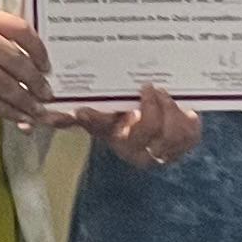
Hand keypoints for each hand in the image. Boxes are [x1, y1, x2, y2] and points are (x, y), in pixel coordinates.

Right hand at [0, 5, 49, 123]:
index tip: (46, 64)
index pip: (19, 28)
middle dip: (36, 81)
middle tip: (47, 94)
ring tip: (38, 112)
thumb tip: (22, 57)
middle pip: (16, 60)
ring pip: (5, 84)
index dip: (39, 49)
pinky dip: (7, 112)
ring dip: (26, 101)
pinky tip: (18, 119)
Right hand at [55, 80, 201, 167]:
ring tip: (164, 93)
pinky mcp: (185, 146)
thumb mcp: (99, 119)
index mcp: (125, 146)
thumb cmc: (116, 122)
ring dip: (173, 109)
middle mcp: (147, 155)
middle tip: (151, 86)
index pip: (138, 132)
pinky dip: (189, 119)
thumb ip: (79, 117)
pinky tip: (182, 107)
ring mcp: (168, 152)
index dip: (140, 112)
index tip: (141, 89)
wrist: (139, 133)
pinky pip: (192, 134)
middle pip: (160, 131)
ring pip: (178, 132)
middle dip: (157, 105)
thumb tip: (49, 117)